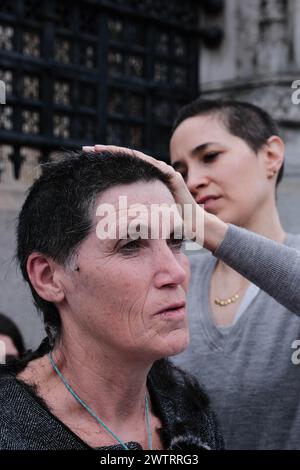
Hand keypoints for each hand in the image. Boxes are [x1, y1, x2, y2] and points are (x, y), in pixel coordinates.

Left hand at [82, 144, 204, 244]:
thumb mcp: (144, 215)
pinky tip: (124, 156)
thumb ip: (131, 211)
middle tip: (86, 149)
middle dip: (107, 152)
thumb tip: (111, 219)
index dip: (106, 162)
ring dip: (118, 152)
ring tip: (99, 149)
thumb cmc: (170, 223)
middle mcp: (154, 172)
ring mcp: (163, 171)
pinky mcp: (171, 175)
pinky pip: (153, 165)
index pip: (123, 167)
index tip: (87, 160)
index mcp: (145, 180)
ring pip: (137, 158)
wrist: (192, 225)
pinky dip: (139, 160)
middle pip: (127, 159)